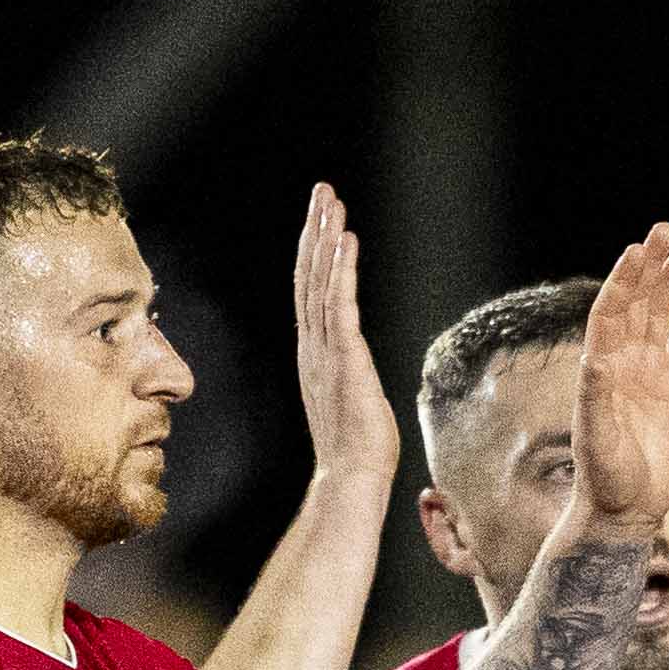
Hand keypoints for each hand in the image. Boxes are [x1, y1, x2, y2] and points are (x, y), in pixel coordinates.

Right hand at [293, 181, 401, 490]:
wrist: (351, 478)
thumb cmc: (357, 448)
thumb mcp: (352, 397)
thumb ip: (350, 374)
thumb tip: (357, 371)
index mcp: (316, 353)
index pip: (312, 291)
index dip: (314, 251)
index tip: (320, 218)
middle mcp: (315, 346)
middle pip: (310, 276)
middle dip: (315, 230)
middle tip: (321, 191)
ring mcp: (326, 351)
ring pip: (322, 283)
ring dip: (327, 239)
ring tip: (331, 203)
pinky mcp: (345, 358)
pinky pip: (340, 305)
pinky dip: (342, 270)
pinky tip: (346, 240)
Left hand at [566, 220, 668, 535]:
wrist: (626, 507)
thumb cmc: (603, 476)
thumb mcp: (595, 438)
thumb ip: (594, 397)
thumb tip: (596, 358)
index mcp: (601, 366)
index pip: (611, 311)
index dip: (624, 280)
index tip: (638, 251)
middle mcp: (624, 360)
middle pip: (637, 301)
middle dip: (650, 265)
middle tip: (665, 230)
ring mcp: (651, 370)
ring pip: (662, 313)